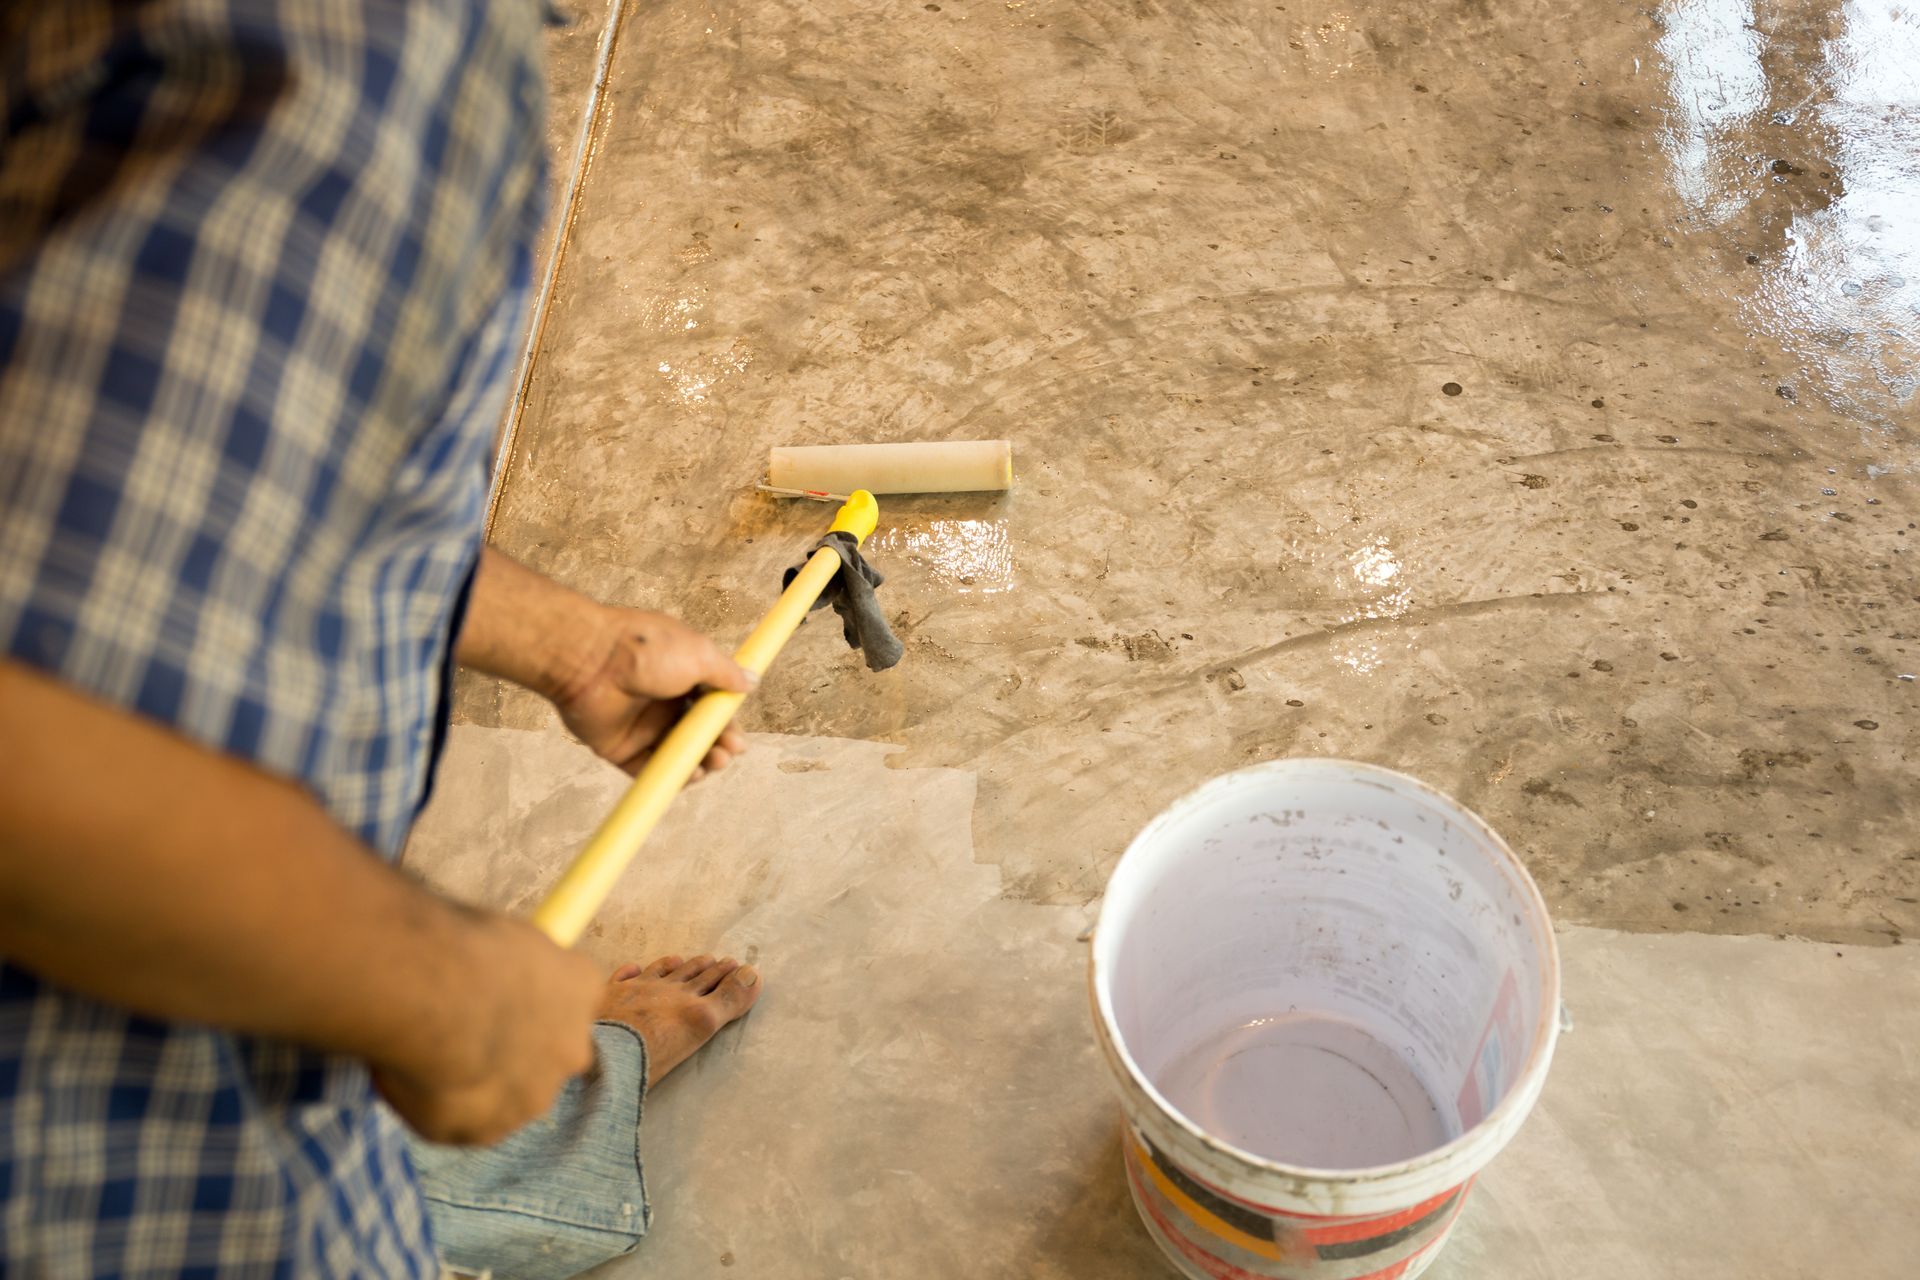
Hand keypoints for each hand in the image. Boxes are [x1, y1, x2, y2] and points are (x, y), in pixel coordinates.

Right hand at [373, 914, 602, 1144]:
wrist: (434, 994)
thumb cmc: (461, 945)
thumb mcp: (500, 935)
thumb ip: (509, 965)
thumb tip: (487, 969)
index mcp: (580, 985)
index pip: (573, 998)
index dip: (535, 999)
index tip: (503, 995)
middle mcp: (571, 1047)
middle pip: (549, 1054)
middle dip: (514, 1049)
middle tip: (462, 1033)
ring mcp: (533, 1095)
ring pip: (507, 1094)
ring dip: (476, 1081)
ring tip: (426, 1054)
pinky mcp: (489, 1130)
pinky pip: (463, 1121)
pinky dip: (439, 1107)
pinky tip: (410, 1079)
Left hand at [552, 605, 754, 778]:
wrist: (590, 660)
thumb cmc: (644, 649)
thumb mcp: (698, 653)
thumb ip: (726, 672)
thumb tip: (751, 682)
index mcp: (680, 675)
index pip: (710, 706)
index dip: (726, 723)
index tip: (739, 737)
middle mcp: (661, 701)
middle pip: (696, 733)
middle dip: (718, 745)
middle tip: (730, 751)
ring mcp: (640, 726)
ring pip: (677, 753)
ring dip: (701, 763)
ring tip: (714, 762)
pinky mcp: (620, 748)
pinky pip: (649, 770)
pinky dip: (672, 777)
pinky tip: (690, 775)